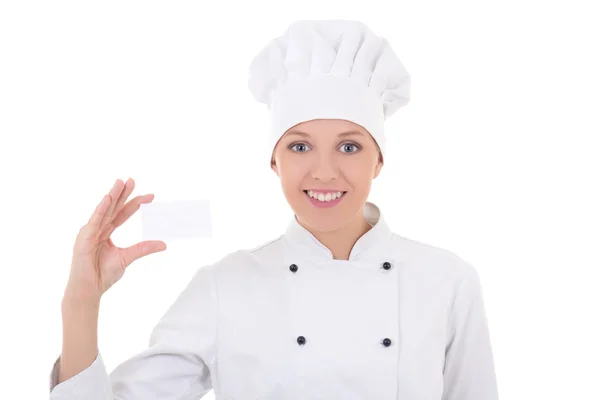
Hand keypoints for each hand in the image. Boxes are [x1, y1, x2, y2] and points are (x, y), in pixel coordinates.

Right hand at [65, 178, 165, 302]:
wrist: (89, 290)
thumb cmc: (102, 274)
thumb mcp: (127, 258)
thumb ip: (143, 248)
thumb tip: (163, 243)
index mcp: (106, 231)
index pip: (123, 213)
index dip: (135, 203)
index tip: (151, 196)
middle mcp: (98, 228)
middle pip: (113, 207)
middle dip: (123, 193)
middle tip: (132, 180)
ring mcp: (90, 232)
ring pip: (103, 210)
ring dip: (112, 195)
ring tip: (120, 182)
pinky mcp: (84, 238)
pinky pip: (94, 221)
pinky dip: (101, 209)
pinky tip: (108, 199)